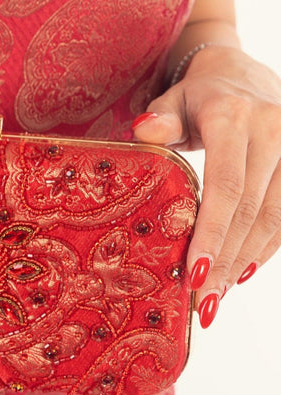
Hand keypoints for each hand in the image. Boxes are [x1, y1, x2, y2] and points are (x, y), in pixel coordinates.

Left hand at [132, 45, 280, 326]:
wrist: (238, 74)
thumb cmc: (194, 98)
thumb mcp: (170, 103)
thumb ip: (159, 120)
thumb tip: (144, 130)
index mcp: (232, 116)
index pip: (225, 184)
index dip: (212, 232)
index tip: (195, 273)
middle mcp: (271, 128)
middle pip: (249, 209)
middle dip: (225, 260)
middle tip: (202, 303)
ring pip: (274, 215)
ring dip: (244, 261)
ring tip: (216, 297)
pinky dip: (265, 247)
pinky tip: (241, 274)